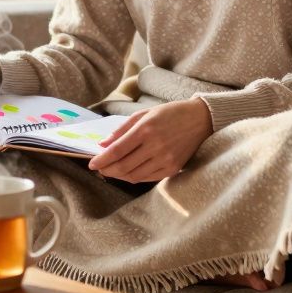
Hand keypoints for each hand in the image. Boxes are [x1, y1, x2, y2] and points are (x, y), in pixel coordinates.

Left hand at [87, 98, 213, 182]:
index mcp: (145, 129)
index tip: (91, 164)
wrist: (200, 120)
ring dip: (119, 175)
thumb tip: (103, 144)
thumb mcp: (143, 114)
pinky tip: (128, 173)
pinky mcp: (173, 168)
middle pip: (123, 166)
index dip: (102, 160)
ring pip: (134, 175)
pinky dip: (134, 177)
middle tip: (99, 169)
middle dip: (107, 169)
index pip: (117, 151)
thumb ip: (122, 130)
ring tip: (111, 171)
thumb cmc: (169, 113)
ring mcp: (165, 159)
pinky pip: (147, 178)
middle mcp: (155, 146)